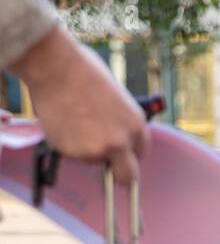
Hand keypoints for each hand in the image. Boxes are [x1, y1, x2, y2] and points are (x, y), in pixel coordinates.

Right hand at [12, 25, 148, 184]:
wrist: (54, 66)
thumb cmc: (83, 70)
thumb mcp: (115, 96)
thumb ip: (119, 120)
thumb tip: (115, 133)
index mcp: (136, 125)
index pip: (141, 153)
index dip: (129, 152)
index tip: (121, 152)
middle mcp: (121, 142)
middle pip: (128, 178)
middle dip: (120, 175)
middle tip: (109, 170)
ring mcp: (97, 151)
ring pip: (94, 162)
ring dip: (86, 149)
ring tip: (74, 119)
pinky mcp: (73, 154)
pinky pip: (72, 155)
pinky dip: (68, 144)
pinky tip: (63, 121)